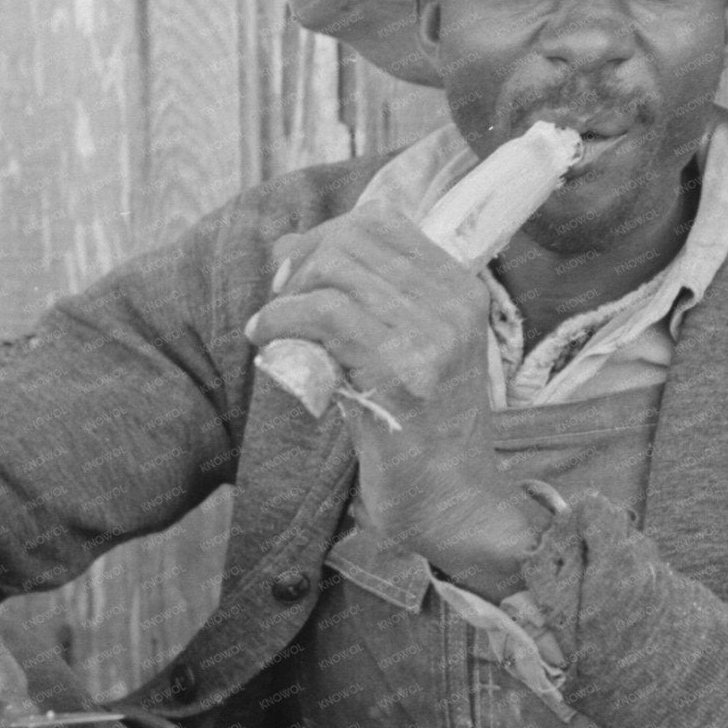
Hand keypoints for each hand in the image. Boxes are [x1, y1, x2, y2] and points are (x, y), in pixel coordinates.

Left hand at [248, 202, 498, 527]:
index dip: (324, 238)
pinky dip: (282, 319)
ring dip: (287, 295)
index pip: (382, 223)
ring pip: (334, 270)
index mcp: (462, 290)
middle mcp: (455, 304)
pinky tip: (266, 340)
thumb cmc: (422, 435)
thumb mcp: (408, 352)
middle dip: (299, 263)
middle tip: (279, 304)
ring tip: (273, 327)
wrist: (456, 504)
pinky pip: (324, 314)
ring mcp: (433, 337)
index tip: (296, 277)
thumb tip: (286, 246)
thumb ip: (361, 300)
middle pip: (352, 239)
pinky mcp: (401, 372)